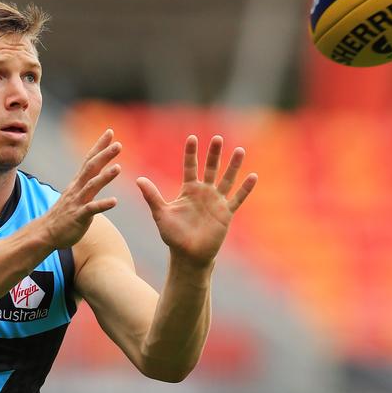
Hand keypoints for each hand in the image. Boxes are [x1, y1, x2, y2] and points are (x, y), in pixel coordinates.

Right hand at [43, 129, 120, 248]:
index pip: (89, 160)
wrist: (46, 232)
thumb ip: (86, 184)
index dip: (99, 146)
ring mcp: (77, 202)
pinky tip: (114, 201)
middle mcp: (77, 189)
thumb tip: (95, 174)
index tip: (110, 132)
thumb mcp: (75, 195)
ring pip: (91, 186)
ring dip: (105, 177)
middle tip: (118, 144)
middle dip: (104, 155)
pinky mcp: (78, 217)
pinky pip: (91, 209)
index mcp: (78, 183)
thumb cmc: (64, 214)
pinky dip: (102, 205)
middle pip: (91, 168)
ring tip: (118, 168)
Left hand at [136, 135, 256, 267]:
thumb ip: (152, 196)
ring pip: (227, 180)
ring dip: (233, 166)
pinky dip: (245, 188)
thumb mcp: (161, 213)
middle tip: (218, 138)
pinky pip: (237, 198)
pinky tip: (253, 176)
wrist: (188, 255)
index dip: (191, 153)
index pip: (190, 167)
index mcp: (188, 190)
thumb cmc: (173, 235)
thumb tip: (138, 179)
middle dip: (214, 154)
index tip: (192, 138)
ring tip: (240, 150)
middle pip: (211, 168)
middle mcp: (204, 193)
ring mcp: (216, 202)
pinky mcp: (225, 213)